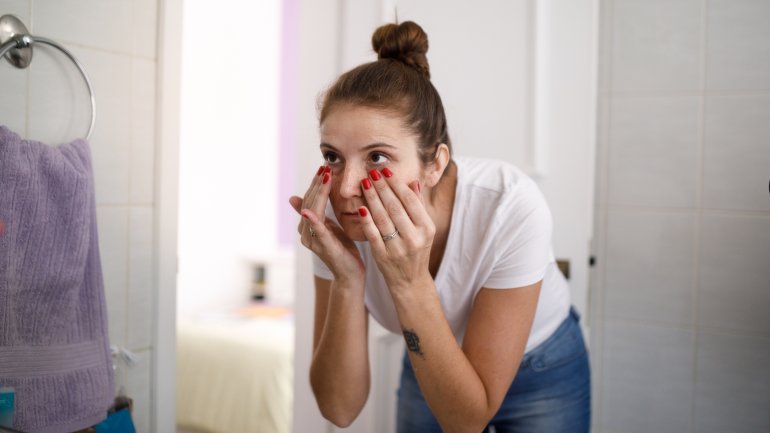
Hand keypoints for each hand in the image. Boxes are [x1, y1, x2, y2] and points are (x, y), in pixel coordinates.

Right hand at [289, 166, 364, 282]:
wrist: (350, 275)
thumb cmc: (342, 250)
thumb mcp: (330, 227)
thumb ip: (319, 212)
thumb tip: (296, 197)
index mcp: (308, 226)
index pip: (310, 199)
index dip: (315, 183)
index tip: (323, 167)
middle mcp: (306, 233)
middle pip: (309, 203)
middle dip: (317, 185)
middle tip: (324, 168)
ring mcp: (313, 241)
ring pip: (312, 212)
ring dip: (318, 194)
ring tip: (325, 178)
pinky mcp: (324, 248)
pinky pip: (317, 232)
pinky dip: (313, 221)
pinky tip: (308, 211)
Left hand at [357, 168, 434, 293]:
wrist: (410, 280)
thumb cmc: (416, 249)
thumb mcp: (423, 229)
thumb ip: (418, 206)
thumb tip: (414, 181)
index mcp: (426, 228)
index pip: (410, 201)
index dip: (396, 184)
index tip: (386, 171)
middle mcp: (414, 238)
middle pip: (395, 207)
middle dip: (382, 188)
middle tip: (372, 173)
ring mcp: (398, 248)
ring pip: (382, 218)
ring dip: (372, 198)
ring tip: (364, 183)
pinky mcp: (383, 256)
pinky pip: (373, 234)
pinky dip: (366, 219)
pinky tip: (360, 206)